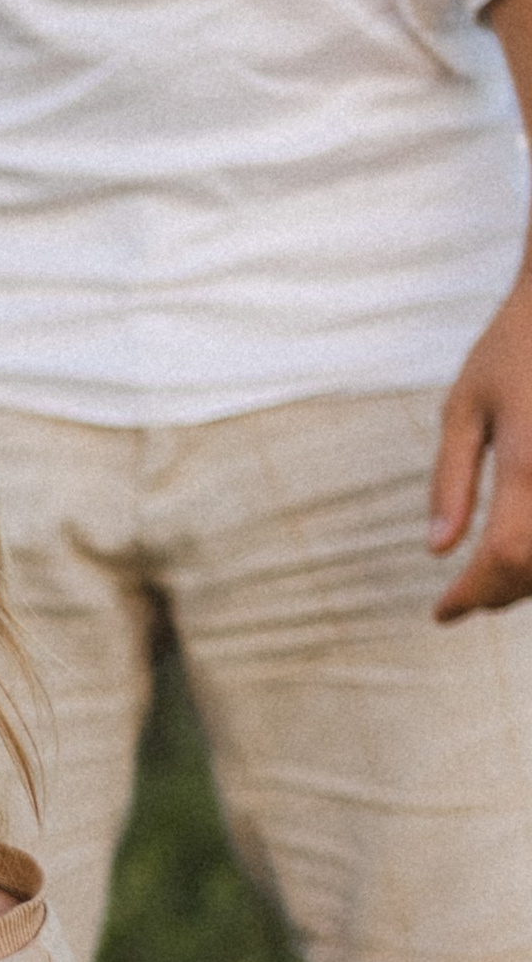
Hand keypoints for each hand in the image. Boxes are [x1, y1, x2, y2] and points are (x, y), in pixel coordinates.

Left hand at [429, 271, 531, 618]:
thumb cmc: (514, 346)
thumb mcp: (464, 407)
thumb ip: (449, 482)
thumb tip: (438, 551)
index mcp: (529, 459)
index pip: (502, 555)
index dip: (471, 596)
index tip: (442, 615)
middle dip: (500, 594)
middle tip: (463, 600)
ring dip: (531, 581)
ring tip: (493, 581)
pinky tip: (524, 550)